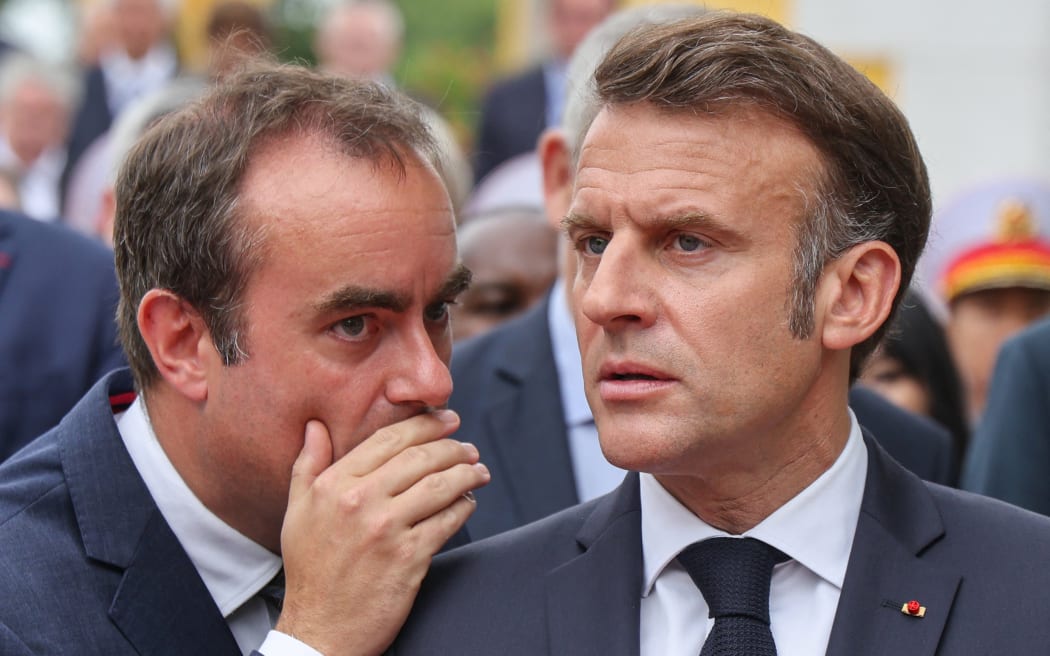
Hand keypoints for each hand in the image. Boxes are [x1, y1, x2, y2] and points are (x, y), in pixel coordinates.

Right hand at [275, 411, 488, 655]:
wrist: (320, 630)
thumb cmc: (311, 571)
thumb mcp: (297, 512)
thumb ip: (308, 465)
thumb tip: (315, 427)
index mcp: (335, 485)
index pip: (388, 439)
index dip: (424, 424)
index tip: (446, 420)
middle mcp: (361, 502)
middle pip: (420, 458)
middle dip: (453, 447)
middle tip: (468, 449)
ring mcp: (387, 530)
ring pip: (440, 485)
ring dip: (467, 474)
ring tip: (478, 471)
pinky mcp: (410, 557)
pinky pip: (448, 521)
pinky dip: (464, 507)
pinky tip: (468, 503)